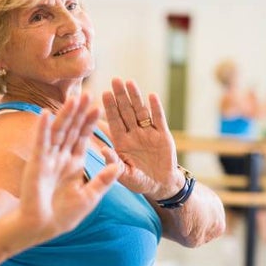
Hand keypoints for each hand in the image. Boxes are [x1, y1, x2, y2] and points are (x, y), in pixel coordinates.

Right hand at [18, 95, 121, 241]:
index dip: (90, 122)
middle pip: (72, 130)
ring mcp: (48, 159)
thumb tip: (118, 165)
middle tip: (89, 93)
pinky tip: (46, 114)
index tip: (100, 106)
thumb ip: (103, 181)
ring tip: (74, 98)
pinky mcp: (36, 165)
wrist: (41, 229)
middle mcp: (60, 158)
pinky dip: (43, 129)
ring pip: (58, 132)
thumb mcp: (89, 197)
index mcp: (73, 164)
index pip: (83, 138)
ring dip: (65, 115)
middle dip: (80, 113)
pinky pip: (41, 144)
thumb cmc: (62, 216)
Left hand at [101, 78, 182, 199]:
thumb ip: (114, 163)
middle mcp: (133, 134)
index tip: (104, 93)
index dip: (110, 108)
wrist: (161, 185)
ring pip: (141, 111)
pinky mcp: (163, 134)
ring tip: (130, 82)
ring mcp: (148, 132)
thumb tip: (102, 150)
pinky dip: (156, 108)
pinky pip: (159, 119)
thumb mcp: (125, 175)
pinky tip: (152, 96)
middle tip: (115, 80)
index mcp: (121, 142)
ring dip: (136, 97)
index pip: (114, 122)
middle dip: (120, 96)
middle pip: (126, 112)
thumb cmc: (139, 181)